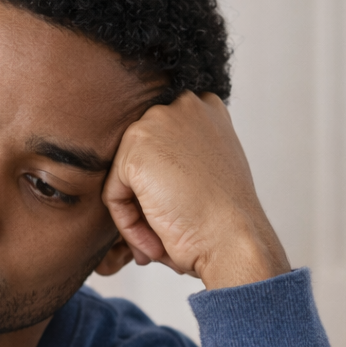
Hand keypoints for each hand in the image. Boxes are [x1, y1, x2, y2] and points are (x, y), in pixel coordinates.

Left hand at [102, 92, 290, 288]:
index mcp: (205, 108)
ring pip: (124, 178)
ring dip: (139, 216)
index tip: (180, 212)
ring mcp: (158, 122)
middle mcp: (182, 105)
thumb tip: (144, 171)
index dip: (163, 185)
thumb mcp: (208, 171)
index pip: (159, 145)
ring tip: (163, 240)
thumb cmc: (224, 218)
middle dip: (147, 199)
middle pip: (139, 160)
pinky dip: (129, 224)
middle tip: (168, 232)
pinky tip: (157, 238)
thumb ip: (180, 156)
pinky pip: (114, 195)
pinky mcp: (136, 148)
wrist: (231, 239)